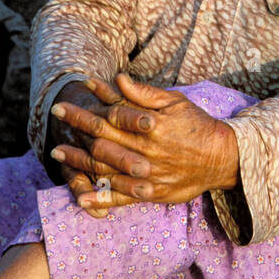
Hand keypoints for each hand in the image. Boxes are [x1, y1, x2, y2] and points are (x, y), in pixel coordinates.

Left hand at [49, 73, 239, 216]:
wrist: (222, 158)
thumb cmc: (197, 125)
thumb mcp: (175, 102)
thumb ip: (144, 94)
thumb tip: (118, 79)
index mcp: (151, 126)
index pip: (110, 115)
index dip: (85, 108)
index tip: (65, 102)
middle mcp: (146, 151)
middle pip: (102, 140)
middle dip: (76, 128)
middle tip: (56, 118)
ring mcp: (148, 174)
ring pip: (106, 169)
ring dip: (79, 161)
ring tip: (58, 154)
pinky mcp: (152, 193)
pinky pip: (122, 198)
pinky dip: (100, 198)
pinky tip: (79, 198)